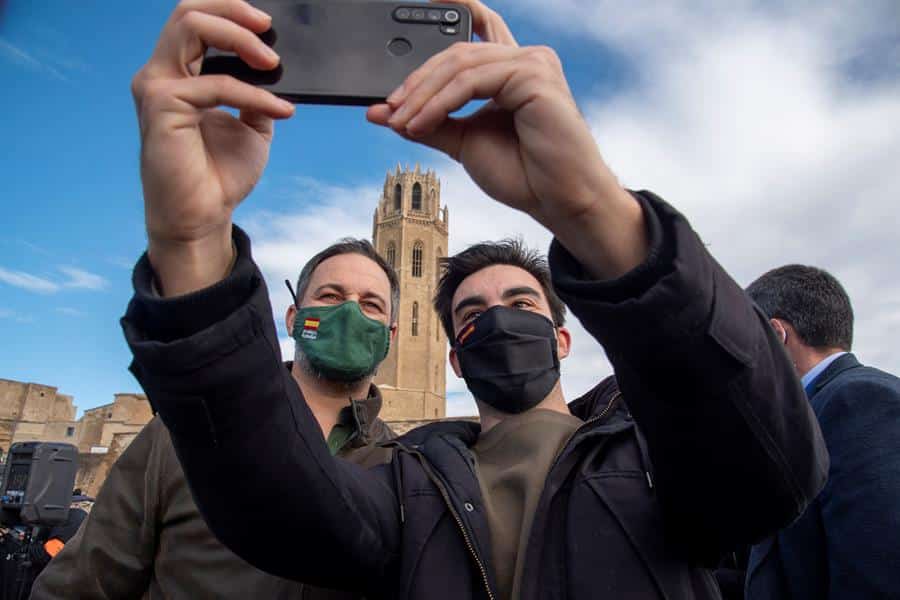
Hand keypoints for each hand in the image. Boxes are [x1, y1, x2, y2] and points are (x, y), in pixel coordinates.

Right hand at [131, 0, 293, 294]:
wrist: (203, 215)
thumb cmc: (220, 175)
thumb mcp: (250, 126)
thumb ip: (256, 94)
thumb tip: (274, 68)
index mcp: (179, 74)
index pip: (196, 21)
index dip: (230, 11)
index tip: (268, 25)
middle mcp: (161, 74)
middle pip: (189, 12)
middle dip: (234, 12)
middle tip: (269, 29)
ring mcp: (157, 87)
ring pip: (192, 28)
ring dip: (240, 39)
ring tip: (274, 63)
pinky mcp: (162, 105)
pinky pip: (216, 84)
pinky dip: (254, 94)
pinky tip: (280, 109)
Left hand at [367, 0, 646, 277]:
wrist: (557, 200)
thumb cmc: (524, 174)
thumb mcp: (463, 142)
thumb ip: (427, 122)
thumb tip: (381, 112)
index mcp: (512, 69)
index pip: (479, 26)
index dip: (456, 7)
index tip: (426, 1)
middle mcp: (525, 59)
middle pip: (456, 51)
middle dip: (417, 81)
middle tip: (390, 110)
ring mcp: (532, 63)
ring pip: (460, 65)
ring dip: (422, 96)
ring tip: (402, 122)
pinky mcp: (533, 74)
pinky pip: (471, 81)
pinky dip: (440, 103)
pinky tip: (422, 123)